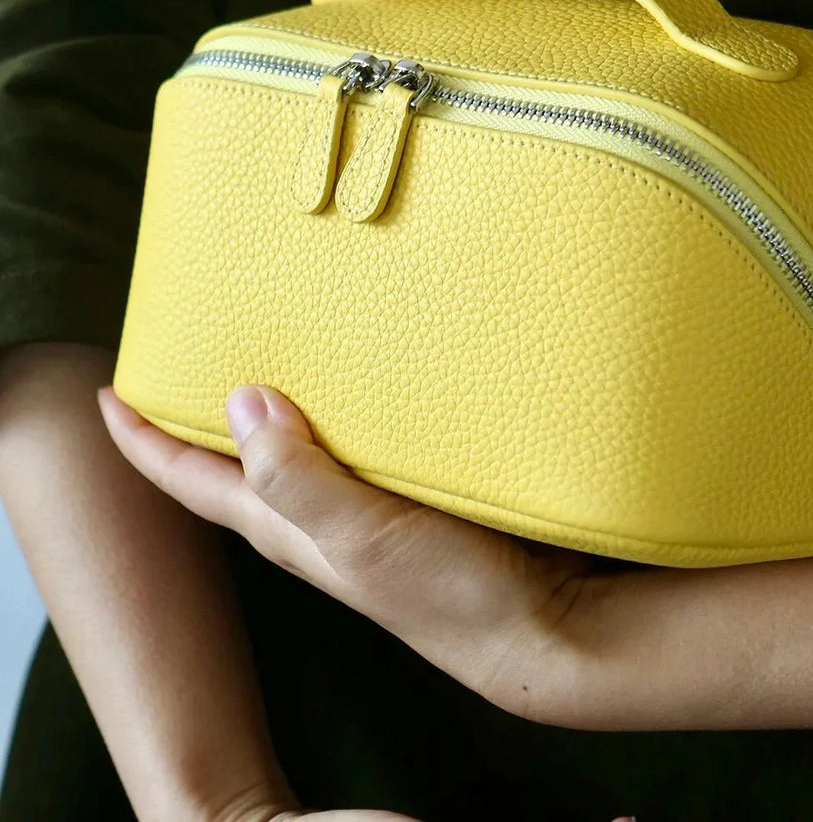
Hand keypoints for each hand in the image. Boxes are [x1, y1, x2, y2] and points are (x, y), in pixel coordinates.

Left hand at [97, 382, 619, 723]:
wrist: (541, 629)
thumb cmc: (453, 596)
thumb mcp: (364, 538)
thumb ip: (300, 479)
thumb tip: (241, 402)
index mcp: (286, 525)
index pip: (190, 479)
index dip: (142, 437)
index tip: (106, 389)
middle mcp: (310, 515)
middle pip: (226, 460)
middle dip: (191, 412)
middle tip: (172, 353)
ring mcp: (356, 506)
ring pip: (286, 446)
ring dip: (260, 403)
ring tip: (251, 348)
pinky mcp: (403, 492)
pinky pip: (343, 439)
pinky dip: (327, 406)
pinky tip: (345, 379)